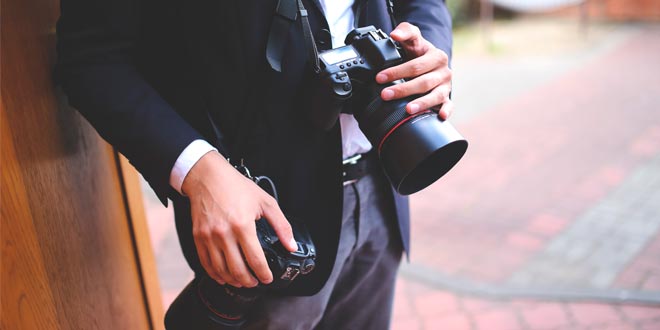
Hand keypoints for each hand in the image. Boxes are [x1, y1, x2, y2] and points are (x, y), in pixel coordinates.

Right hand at [182, 151, 296, 287]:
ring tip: (242, 281)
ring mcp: (209, 237)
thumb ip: (281, 225)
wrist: (207, 177)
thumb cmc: (236, 186)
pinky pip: (206, 263)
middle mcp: (224, 233)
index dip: (263, 274)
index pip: (255, 259)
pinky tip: (223, 277)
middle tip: (256, 282)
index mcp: (242, 225)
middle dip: (250, 281)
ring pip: (221, 270)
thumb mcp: (266, 202)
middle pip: (237, 269)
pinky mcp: (198, 237)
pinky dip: (215, 274)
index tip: (268, 278)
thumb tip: (291, 245)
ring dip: (233, 280)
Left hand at [376, 22, 453, 119]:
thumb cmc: (419, 52)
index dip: (397, 72)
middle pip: (423, 82)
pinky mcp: (446, 98)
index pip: (415, 65)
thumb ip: (405, 31)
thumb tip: (394, 34)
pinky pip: (449, 105)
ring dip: (422, 103)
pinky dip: (446, 111)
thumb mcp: (413, 38)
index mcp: (436, 57)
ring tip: (408, 109)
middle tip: (385, 94)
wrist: (431, 63)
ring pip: (435, 96)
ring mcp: (446, 86)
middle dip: (403, 89)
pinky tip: (440, 116)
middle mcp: (443, 72)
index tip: (380, 78)